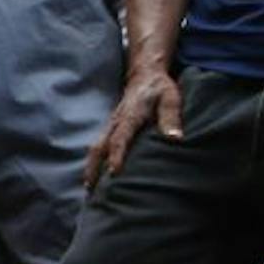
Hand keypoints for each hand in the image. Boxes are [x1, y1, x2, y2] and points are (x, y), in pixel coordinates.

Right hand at [85, 67, 182, 188]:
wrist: (145, 74)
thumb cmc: (160, 88)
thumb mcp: (170, 98)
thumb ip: (171, 117)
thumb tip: (174, 138)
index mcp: (130, 116)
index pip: (120, 138)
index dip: (117, 155)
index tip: (114, 172)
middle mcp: (116, 122)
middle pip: (99, 147)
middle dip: (93, 167)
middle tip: (90, 188)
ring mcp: (111, 125)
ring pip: (95, 147)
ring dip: (90, 167)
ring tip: (89, 188)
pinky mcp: (111, 128)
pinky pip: (98, 146)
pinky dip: (94, 161)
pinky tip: (95, 176)